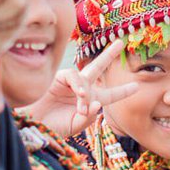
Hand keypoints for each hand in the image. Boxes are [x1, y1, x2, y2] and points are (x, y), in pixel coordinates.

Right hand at [18, 41, 137, 136]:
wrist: (32, 125)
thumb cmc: (52, 127)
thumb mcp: (75, 126)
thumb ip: (88, 117)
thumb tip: (97, 103)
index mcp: (89, 102)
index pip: (109, 95)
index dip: (122, 91)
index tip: (137, 86)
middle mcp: (81, 89)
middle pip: (97, 67)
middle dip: (108, 55)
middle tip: (120, 42)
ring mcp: (69, 82)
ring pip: (85, 76)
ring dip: (86, 92)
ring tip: (82, 104)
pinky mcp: (58, 78)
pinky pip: (73, 75)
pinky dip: (78, 84)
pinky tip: (79, 94)